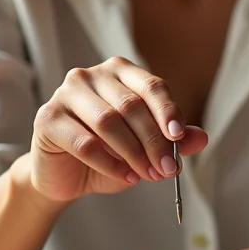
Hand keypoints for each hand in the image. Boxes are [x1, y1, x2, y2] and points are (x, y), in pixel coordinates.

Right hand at [30, 56, 207, 203]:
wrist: (64, 178)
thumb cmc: (108, 154)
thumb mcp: (145, 148)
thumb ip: (171, 140)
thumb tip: (201, 138)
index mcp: (119, 72)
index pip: (151, 85)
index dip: (168, 110)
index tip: (179, 137)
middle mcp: (90, 75)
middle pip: (130, 105)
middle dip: (153, 140)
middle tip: (167, 169)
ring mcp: (65, 93)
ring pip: (108, 122)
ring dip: (133, 153)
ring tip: (148, 175)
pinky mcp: (47, 118)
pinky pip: (84, 143)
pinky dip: (110, 164)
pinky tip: (126, 177)